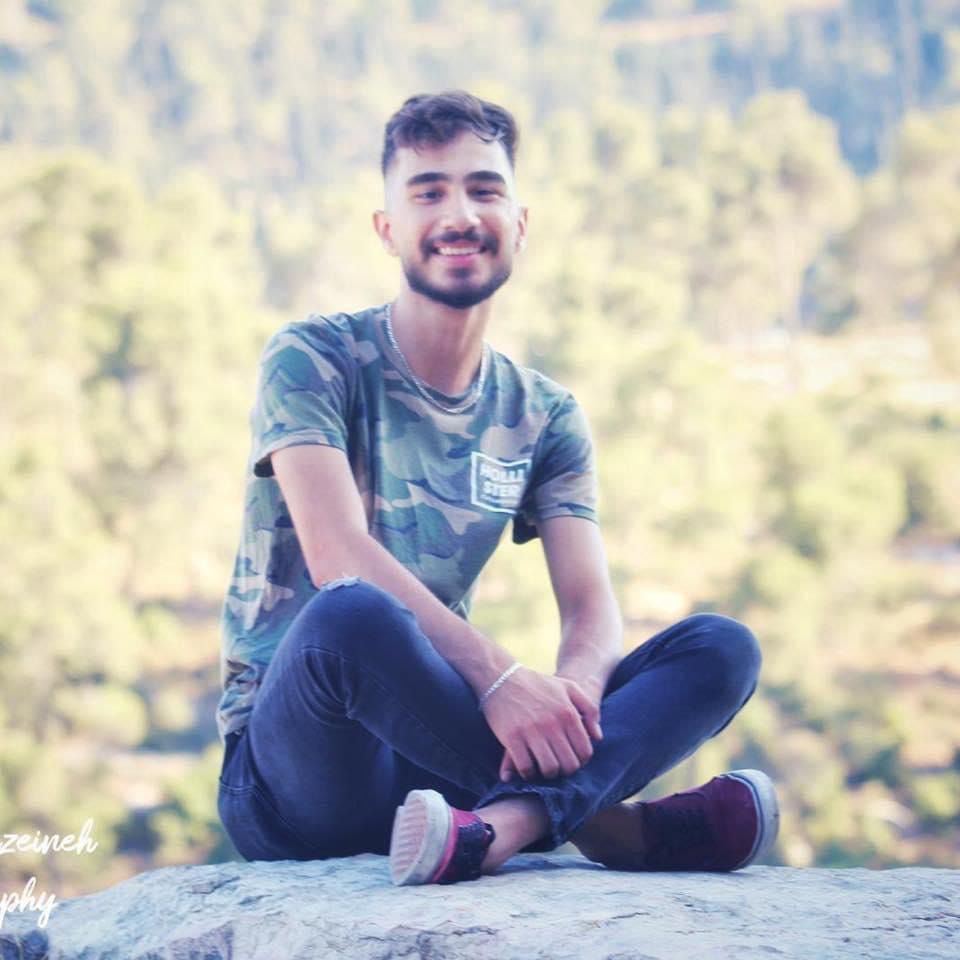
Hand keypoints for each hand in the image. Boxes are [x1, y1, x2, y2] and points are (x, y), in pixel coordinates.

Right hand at [480, 666, 602, 781]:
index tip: (571, 760)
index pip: (584, 751)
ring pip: (549, 769)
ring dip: (548, 774)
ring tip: (543, 768)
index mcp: (568, 713)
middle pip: (569, 764)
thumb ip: (589, 709)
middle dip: (565, 770)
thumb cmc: (537, 684)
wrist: (501, 677)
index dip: (580, 761)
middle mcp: (552, 724)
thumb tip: (597, 737)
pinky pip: (525, 767)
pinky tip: (527, 769)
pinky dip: (528, 773)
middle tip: (558, 766)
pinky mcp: (512, 738)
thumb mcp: (568, 687)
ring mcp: (531, 731)